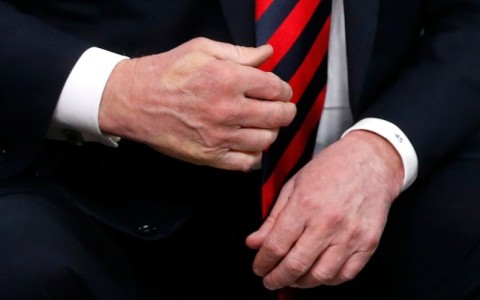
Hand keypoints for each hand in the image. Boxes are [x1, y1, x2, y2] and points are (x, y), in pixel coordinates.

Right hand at [99, 37, 294, 170]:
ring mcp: (219, 136)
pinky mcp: (209, 156)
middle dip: (286, 111)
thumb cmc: (166, 72)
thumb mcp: (202, 50)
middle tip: (282, 109)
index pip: (276, 88)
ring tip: (264, 126)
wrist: (134, 101)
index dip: (284, 89)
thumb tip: (267, 53)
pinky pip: (245, 163)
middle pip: (277, 116)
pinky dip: (254, 155)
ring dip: (271, 133)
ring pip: (266, 141)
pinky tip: (249, 145)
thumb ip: (239, 53)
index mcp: (228, 80)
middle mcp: (227, 110)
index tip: (281, 91)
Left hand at [246, 130, 403, 288]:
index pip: (276, 246)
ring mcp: (350, 234)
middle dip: (277, 279)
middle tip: (270, 280)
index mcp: (305, 204)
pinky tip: (317, 273)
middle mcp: (328, 222)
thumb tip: (254, 242)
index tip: (259, 268)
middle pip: (295, 265)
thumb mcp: (293, 186)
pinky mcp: (368, 242)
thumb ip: (273, 218)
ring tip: (292, 278)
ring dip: (301, 283)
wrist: (370, 161)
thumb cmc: (331, 169)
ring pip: (320, 275)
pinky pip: (346, 274)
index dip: (263, 263)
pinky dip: (328, 280)